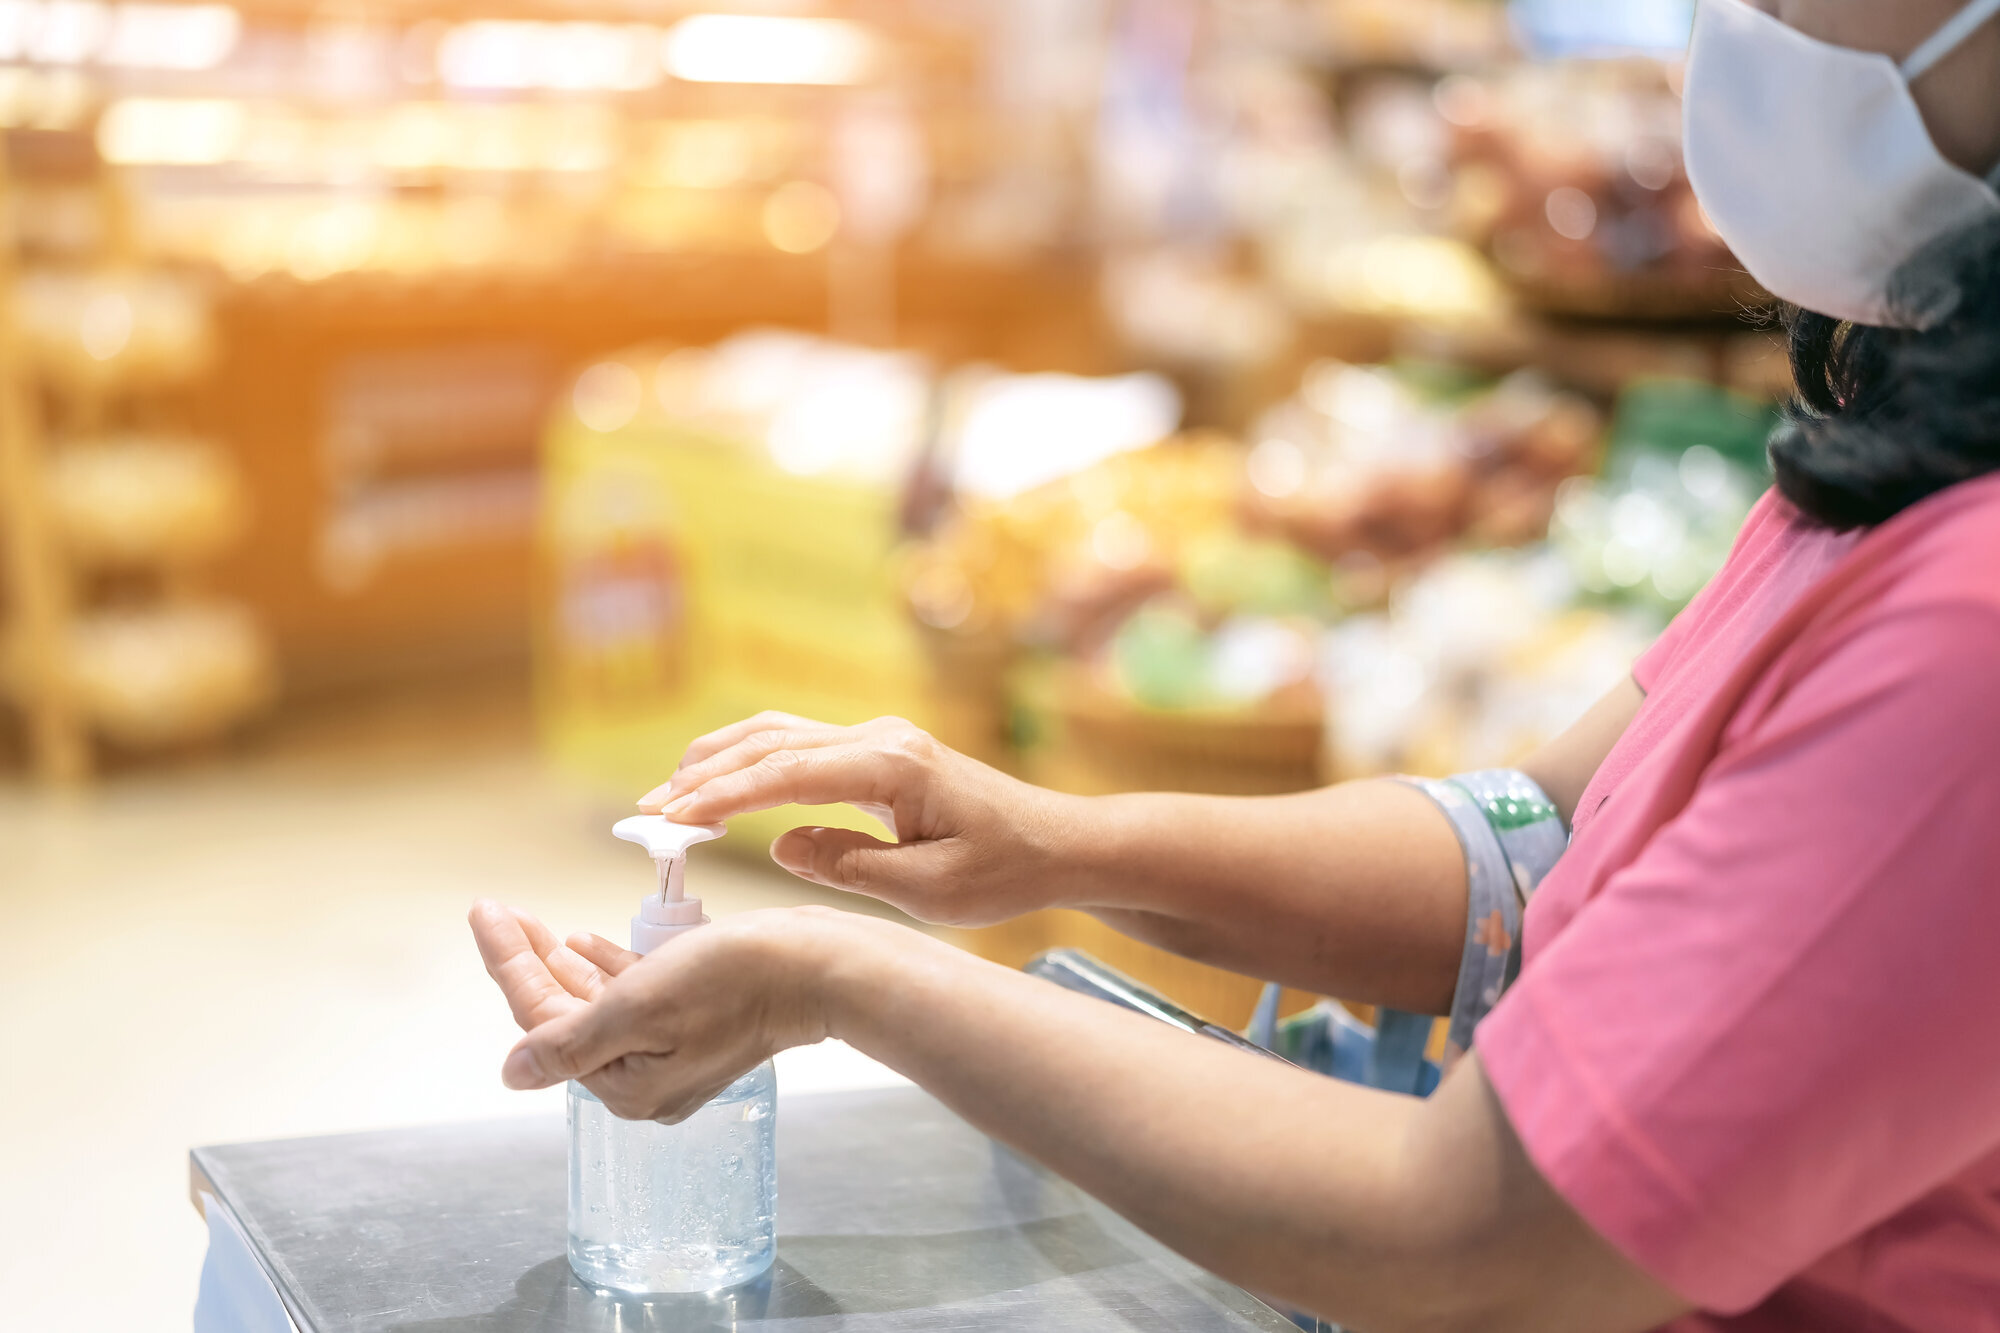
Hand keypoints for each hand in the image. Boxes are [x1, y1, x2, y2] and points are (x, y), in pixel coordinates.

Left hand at [469, 898, 848, 1121]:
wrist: (818, 968)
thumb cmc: (736, 980)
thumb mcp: (640, 1006)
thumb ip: (571, 1039)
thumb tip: (512, 1074)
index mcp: (625, 1083)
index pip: (543, 1020)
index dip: (508, 963)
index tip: (485, 912)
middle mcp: (644, 1076)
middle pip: (565, 1014)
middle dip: (528, 961)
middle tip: (497, 911)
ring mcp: (672, 1050)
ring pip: (597, 1002)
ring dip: (560, 963)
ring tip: (529, 924)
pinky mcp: (697, 1022)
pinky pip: (635, 996)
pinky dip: (606, 967)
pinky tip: (583, 942)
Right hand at [637, 712, 1088, 926]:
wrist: (1057, 843)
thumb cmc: (1004, 871)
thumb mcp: (928, 890)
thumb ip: (850, 866)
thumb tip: (783, 844)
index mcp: (891, 767)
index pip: (786, 774)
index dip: (723, 796)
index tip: (672, 818)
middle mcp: (879, 739)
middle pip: (770, 742)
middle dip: (703, 774)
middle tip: (648, 811)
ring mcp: (877, 738)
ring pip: (778, 733)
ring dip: (719, 760)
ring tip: (668, 796)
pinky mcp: (877, 751)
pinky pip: (798, 744)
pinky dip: (749, 760)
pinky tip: (720, 785)